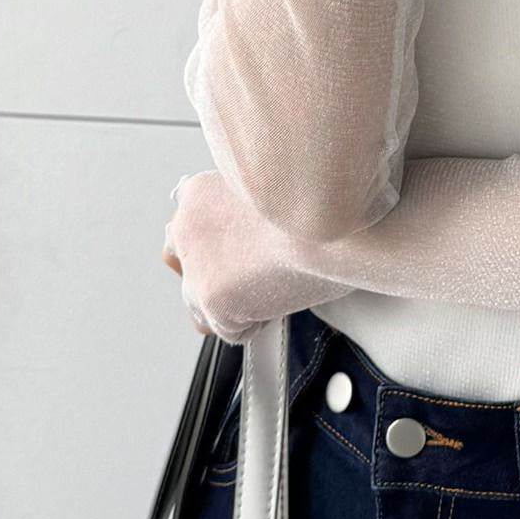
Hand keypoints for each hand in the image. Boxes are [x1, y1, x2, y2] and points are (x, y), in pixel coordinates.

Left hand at [164, 171, 355, 338]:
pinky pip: (233, 331)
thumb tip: (254, 229)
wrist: (332, 218)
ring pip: (203, 305)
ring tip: (275, 282)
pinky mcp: (213, 300)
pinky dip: (259, 324)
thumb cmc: (320, 201)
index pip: (193, 233)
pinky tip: (282, 295)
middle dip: (222, 277)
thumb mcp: (271, 187)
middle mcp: (187, 227)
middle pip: (191, 270)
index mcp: (199, 193)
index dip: (226, 247)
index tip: (248, 249)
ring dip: (237, 303)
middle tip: (263, 268)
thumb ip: (247, 206)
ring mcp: (196, 266)